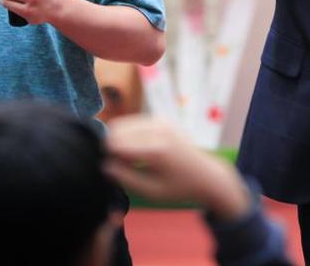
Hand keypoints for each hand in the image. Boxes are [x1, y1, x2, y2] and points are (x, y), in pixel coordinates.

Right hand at [103, 115, 250, 220]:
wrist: (206, 175)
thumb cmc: (178, 188)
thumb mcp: (150, 191)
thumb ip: (125, 178)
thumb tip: (103, 164)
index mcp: (156, 149)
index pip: (115, 143)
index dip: (107, 156)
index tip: (113, 169)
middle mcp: (158, 129)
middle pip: (117, 129)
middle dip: (112, 146)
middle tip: (122, 165)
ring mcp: (161, 121)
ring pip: (124, 123)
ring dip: (120, 139)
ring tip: (131, 159)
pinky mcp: (162, 119)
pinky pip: (134, 122)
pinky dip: (130, 134)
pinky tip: (139, 151)